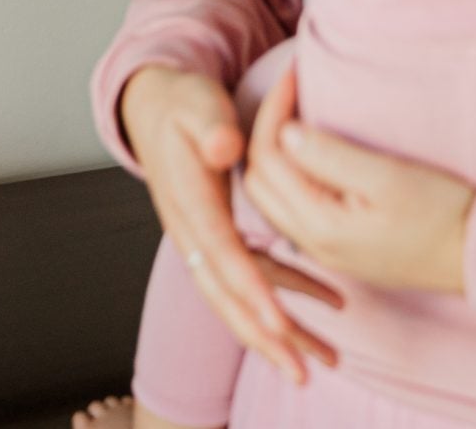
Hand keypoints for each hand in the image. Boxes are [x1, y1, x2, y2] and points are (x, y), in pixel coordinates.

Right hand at [119, 65, 342, 383]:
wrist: (155, 108)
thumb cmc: (183, 104)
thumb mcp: (197, 103)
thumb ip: (211, 126)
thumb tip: (225, 149)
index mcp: (188, 199)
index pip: (220, 250)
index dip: (249, 287)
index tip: (278, 321)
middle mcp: (190, 230)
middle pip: (223, 294)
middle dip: (261, 336)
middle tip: (300, 372)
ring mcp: (200, 240)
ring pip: (234, 300)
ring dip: (275, 333)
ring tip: (320, 360)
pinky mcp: (214, 241)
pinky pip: (246, 281)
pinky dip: (279, 300)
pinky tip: (319, 309)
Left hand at [243, 64, 475, 296]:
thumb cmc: (444, 213)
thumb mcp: (389, 177)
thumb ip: (331, 156)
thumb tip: (285, 130)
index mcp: (319, 226)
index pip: (268, 157)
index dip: (274, 108)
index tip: (295, 72)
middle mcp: (312, 243)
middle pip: (259, 178)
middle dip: (265, 127)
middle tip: (292, 88)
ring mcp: (324, 249)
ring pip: (271, 195)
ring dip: (274, 151)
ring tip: (296, 111)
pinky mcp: (339, 247)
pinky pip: (292, 207)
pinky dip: (289, 173)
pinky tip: (310, 150)